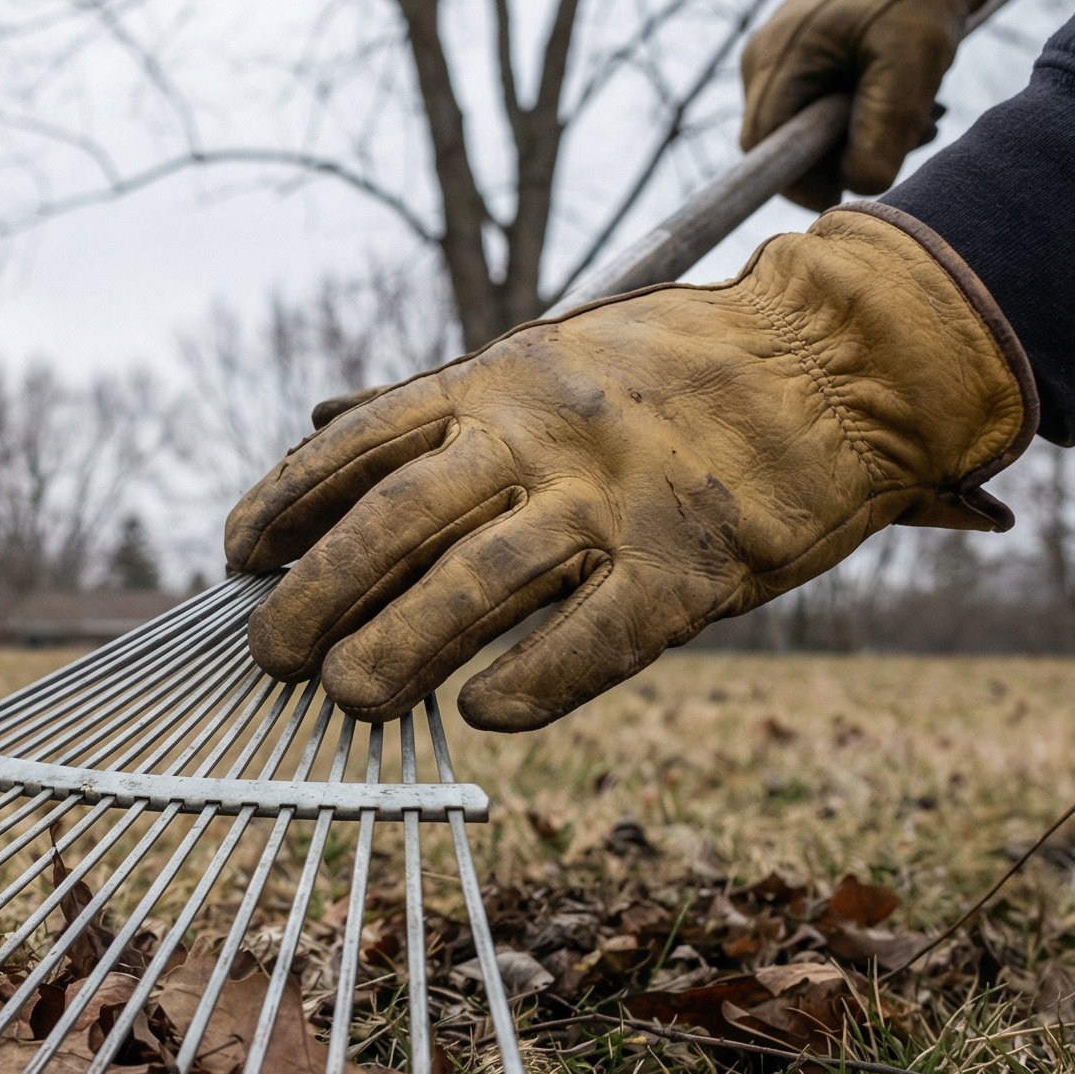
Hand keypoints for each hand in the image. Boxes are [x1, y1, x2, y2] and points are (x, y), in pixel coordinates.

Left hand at [223, 208, 1034, 729]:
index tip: (235, 558)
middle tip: (272, 657)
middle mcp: (542, 432)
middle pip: (396, 522)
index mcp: (497, 381)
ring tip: (349, 699)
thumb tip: (317, 429)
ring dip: (398, 649)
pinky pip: (594, 638)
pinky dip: (530, 682)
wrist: (839, 358)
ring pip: (477, 584)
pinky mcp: (693, 562)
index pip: (359, 444)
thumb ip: (441, 407)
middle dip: (317, 596)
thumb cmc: (674, 374)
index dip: (284, 504)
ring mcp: (618, 497)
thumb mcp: (545, 358)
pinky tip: (481, 715)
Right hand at [741, 0, 1006, 209]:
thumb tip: (860, 183)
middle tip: (911, 133)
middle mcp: (762, 63)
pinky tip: (890, 94)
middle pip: (783, 149)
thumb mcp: (915, 54)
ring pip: (801, 137)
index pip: (765, 152)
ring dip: (856, 138)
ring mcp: (772, 64)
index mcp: (780, 58)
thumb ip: (887, 121)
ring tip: (914, 109)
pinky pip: (811, 116)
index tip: (853, 184)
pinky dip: (855, 119)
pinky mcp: (793, 66)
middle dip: (843, 157)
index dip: (803, 181)